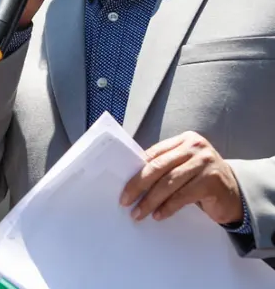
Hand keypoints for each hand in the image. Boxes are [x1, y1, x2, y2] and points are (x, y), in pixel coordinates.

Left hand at [121, 131, 243, 224]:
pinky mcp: (212, 181)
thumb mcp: (183, 168)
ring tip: (139, 213)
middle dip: (138, 185)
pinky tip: (158, 215)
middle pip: (158, 167)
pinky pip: (183, 196)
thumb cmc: (201, 181)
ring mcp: (205, 162)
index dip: (135, 171)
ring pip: (169, 182)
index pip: (153, 154)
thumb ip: (164, 167)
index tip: (121, 186)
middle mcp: (195, 147)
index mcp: (184, 140)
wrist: (235, 195)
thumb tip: (130, 179)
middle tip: (125, 201)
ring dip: (150, 200)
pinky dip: (168, 207)